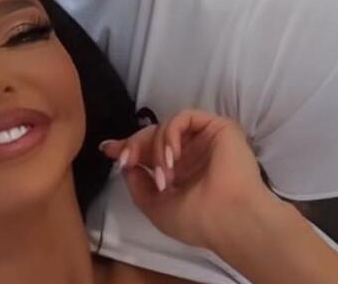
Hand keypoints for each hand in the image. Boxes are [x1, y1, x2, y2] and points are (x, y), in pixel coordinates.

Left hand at [100, 110, 271, 249]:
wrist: (230, 219)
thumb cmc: (197, 219)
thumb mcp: (156, 208)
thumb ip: (138, 185)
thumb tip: (126, 165)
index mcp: (179, 172)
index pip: (150, 151)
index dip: (128, 147)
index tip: (107, 149)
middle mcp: (190, 153)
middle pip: (153, 135)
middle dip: (134, 145)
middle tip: (124, 158)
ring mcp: (202, 139)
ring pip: (165, 127)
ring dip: (155, 149)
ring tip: (164, 176)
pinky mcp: (216, 126)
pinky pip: (183, 118)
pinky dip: (170, 134)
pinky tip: (172, 157)